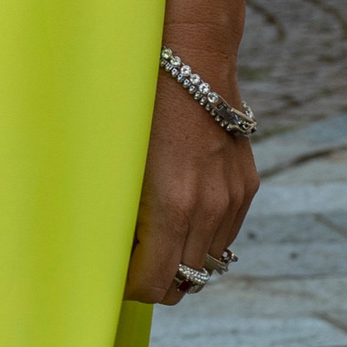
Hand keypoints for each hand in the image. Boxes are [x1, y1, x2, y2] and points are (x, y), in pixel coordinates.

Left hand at [127, 37, 255, 304]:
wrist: (189, 58)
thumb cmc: (135, 98)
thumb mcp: (115, 152)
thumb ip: (114, 200)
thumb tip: (101, 235)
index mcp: (171, 205)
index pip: (155, 281)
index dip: (130, 289)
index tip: (109, 281)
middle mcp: (208, 209)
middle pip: (186, 279)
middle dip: (155, 281)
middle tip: (125, 266)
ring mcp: (231, 198)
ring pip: (209, 260)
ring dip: (181, 261)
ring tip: (147, 244)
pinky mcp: (245, 186)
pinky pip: (225, 232)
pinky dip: (202, 237)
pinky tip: (175, 219)